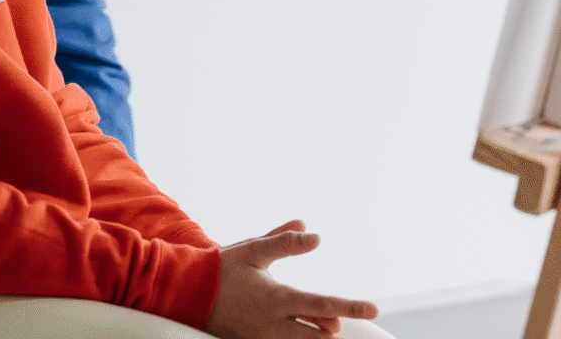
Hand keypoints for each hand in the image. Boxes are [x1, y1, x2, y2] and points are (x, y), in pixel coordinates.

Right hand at [205, 220, 377, 337]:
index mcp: (277, 298)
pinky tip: (293, 329)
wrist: (188, 291)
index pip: (324, 305)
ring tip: (320, 323)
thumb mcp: (254, 250)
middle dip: (331, 326)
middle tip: (336, 318)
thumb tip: (314, 234)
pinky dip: (295, 338)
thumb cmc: (223, 267)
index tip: (373, 307)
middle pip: (319, 335)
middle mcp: (274, 325)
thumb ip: (285, 243)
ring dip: (315, 334)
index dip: (351, 306)